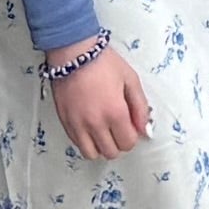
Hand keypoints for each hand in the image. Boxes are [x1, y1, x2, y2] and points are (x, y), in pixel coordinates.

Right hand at [46, 46, 149, 160]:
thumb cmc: (103, 63)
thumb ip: (140, 106)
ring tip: (104, 132)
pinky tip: (91, 128)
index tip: (131, 126)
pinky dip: (86, 141)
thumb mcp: (130, 79)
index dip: (132, 136)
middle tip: (118, 128)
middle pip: (111, 152)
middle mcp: (95, 123)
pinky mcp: (65, 122)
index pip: (128, 143)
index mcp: (115, 113)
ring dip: (101, 147)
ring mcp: (78, 125)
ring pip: (92, 154)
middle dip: (118, 143)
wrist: (73, 53)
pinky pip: (77, 144)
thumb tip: (143, 128)